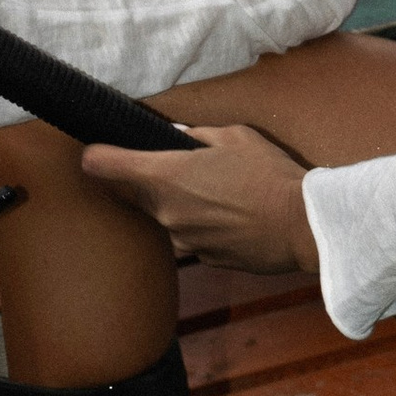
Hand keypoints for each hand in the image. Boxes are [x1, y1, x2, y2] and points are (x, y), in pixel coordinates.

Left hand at [80, 119, 317, 274]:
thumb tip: (175, 136)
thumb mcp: (233, 137)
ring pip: (165, 217)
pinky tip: (229, 215)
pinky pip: (190, 236)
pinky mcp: (203, 259)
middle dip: (150, 180)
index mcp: (165, 176)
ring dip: (178, 205)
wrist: (302, 225)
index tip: (94, 152)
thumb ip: (195, 136)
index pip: (104, 166)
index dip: (96, 156)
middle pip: (136, 194)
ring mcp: (183, 240)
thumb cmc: (268, 174)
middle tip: (182, 167)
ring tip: (216, 193)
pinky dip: (200, 225)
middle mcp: (165, 213)